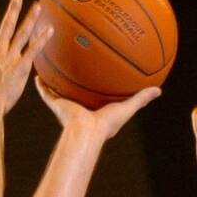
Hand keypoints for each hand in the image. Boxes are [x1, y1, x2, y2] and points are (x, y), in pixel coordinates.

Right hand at [34, 77, 160, 142]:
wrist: (85, 131)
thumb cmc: (106, 124)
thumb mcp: (127, 107)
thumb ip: (141, 99)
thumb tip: (158, 90)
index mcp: (95, 110)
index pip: (97, 95)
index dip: (98, 87)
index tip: (99, 75)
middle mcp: (80, 107)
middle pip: (77, 91)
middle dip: (76, 80)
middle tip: (76, 65)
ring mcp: (67, 105)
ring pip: (60, 89)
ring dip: (56, 79)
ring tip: (52, 64)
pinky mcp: (57, 104)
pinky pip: (47, 92)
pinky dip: (41, 84)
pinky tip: (38, 72)